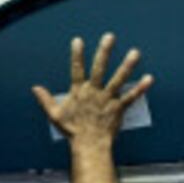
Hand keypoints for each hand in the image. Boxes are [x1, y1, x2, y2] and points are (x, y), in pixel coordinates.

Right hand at [31, 33, 152, 152]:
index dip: (77, 55)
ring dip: (127, 66)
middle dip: (104, 52)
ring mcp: (107, 100)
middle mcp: (94, 92)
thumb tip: (34, 88)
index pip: (76, 69)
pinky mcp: (118, 108)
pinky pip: (131, 97)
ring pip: (118, 79)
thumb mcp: (55, 115)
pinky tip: (149, 78)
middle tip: (109, 37)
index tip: (78, 40)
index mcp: (78, 92)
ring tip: (135, 52)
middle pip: (100, 68)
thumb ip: (45, 100)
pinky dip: (140, 88)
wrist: (89, 146)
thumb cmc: (72, 131)